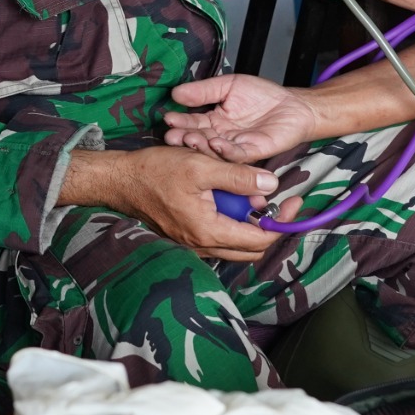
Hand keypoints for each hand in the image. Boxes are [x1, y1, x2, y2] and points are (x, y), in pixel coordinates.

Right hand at [62, 147, 283, 260]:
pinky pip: (219, 239)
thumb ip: (238, 176)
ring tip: (250, 195)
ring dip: (249, 224)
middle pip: (251, 248)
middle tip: (275, 199)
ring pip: (235, 245)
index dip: (282, 221)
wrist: (120, 181)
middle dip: (268, 225)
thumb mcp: (200, 166)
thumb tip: (272, 184)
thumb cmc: (154, 171)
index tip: (293, 201)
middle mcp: (202, 245)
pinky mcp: (186, 238)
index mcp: (209, 230)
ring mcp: (193, 244)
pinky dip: (232, 223)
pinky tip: (229, 199)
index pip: (260, 238)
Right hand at [163, 73, 321, 162]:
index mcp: (214, 121)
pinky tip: (216, 143)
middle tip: (172, 136)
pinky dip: (227, 151)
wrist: (293, 104)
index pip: (193, 123)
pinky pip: (238, 155)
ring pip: (215, 150)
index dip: (180, 122)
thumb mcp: (228, 85)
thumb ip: (204, 90)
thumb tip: (176, 93)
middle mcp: (222, 137)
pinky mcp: (253, 152)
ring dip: (202, 146)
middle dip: (185, 137)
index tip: (167, 118)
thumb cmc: (262, 95)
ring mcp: (236, 146)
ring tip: (189, 139)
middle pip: (200, 139)